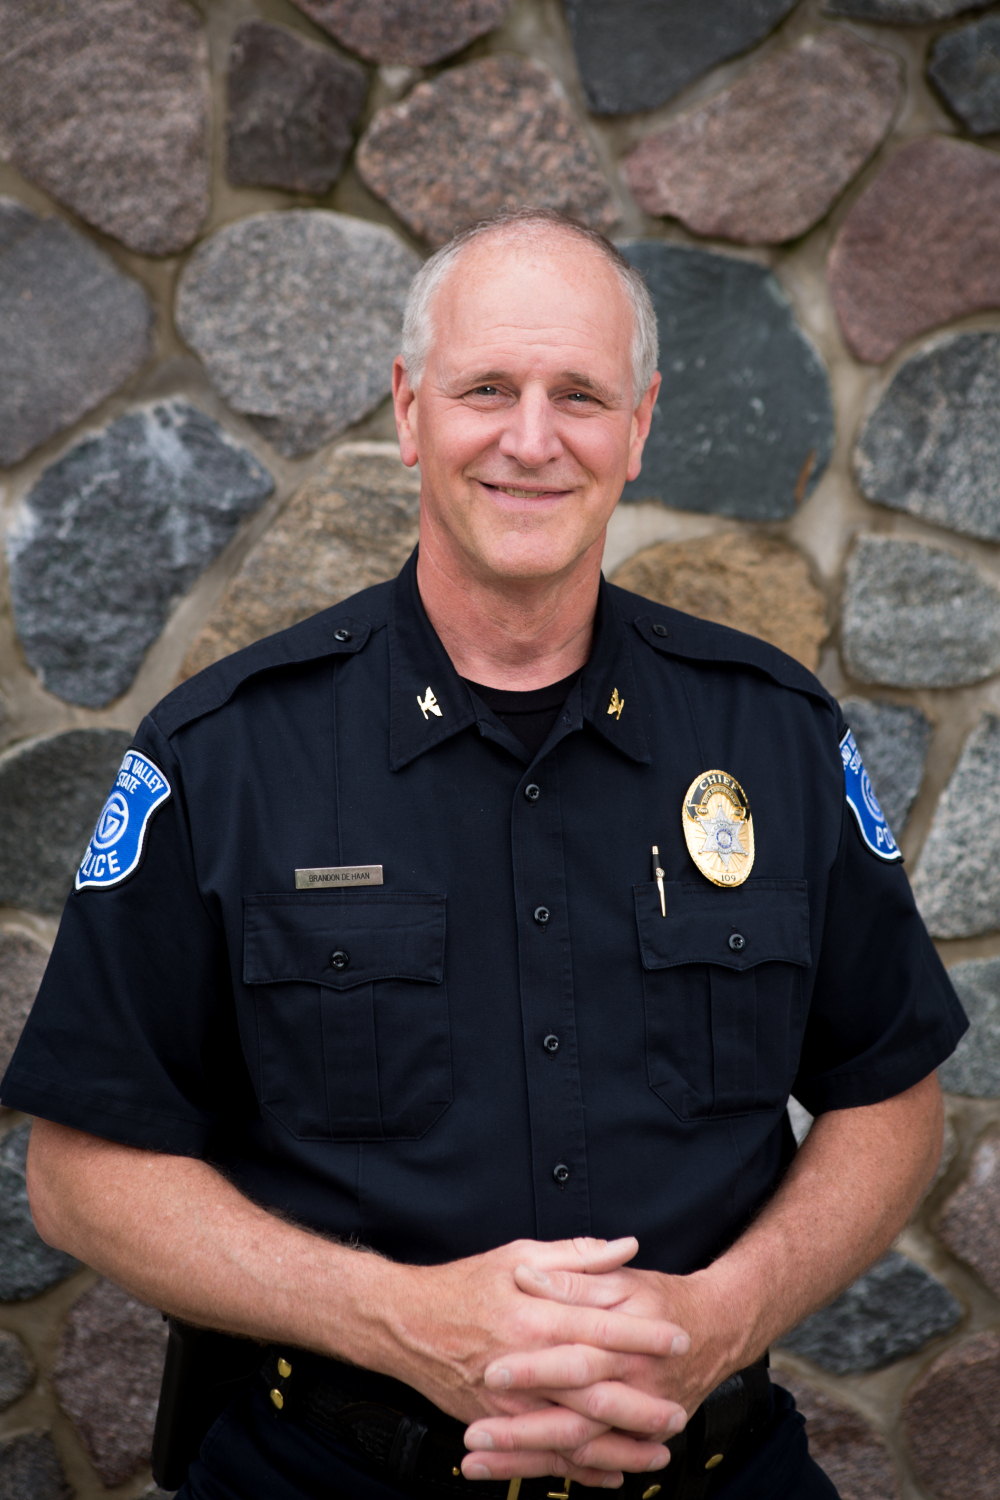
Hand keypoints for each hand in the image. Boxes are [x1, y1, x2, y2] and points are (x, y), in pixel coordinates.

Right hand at [378, 1237, 690, 1486]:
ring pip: (574, 1432)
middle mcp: (525, 1363)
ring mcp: (510, 1402)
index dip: (643, 1335)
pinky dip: (583, 1468)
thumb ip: (576, 1256)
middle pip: (594, 1390)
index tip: (678, 1338)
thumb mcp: (517, 1255)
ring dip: (620, 1444)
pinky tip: (614, 1471)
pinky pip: (546, 1454)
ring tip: (660, 1449)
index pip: (600, 1327)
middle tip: (679, 1409)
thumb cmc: (464, 1285)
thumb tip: (625, 1246)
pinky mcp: (497, 1424)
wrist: (406, 1324)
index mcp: (533, 1316)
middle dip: (641, 1403)